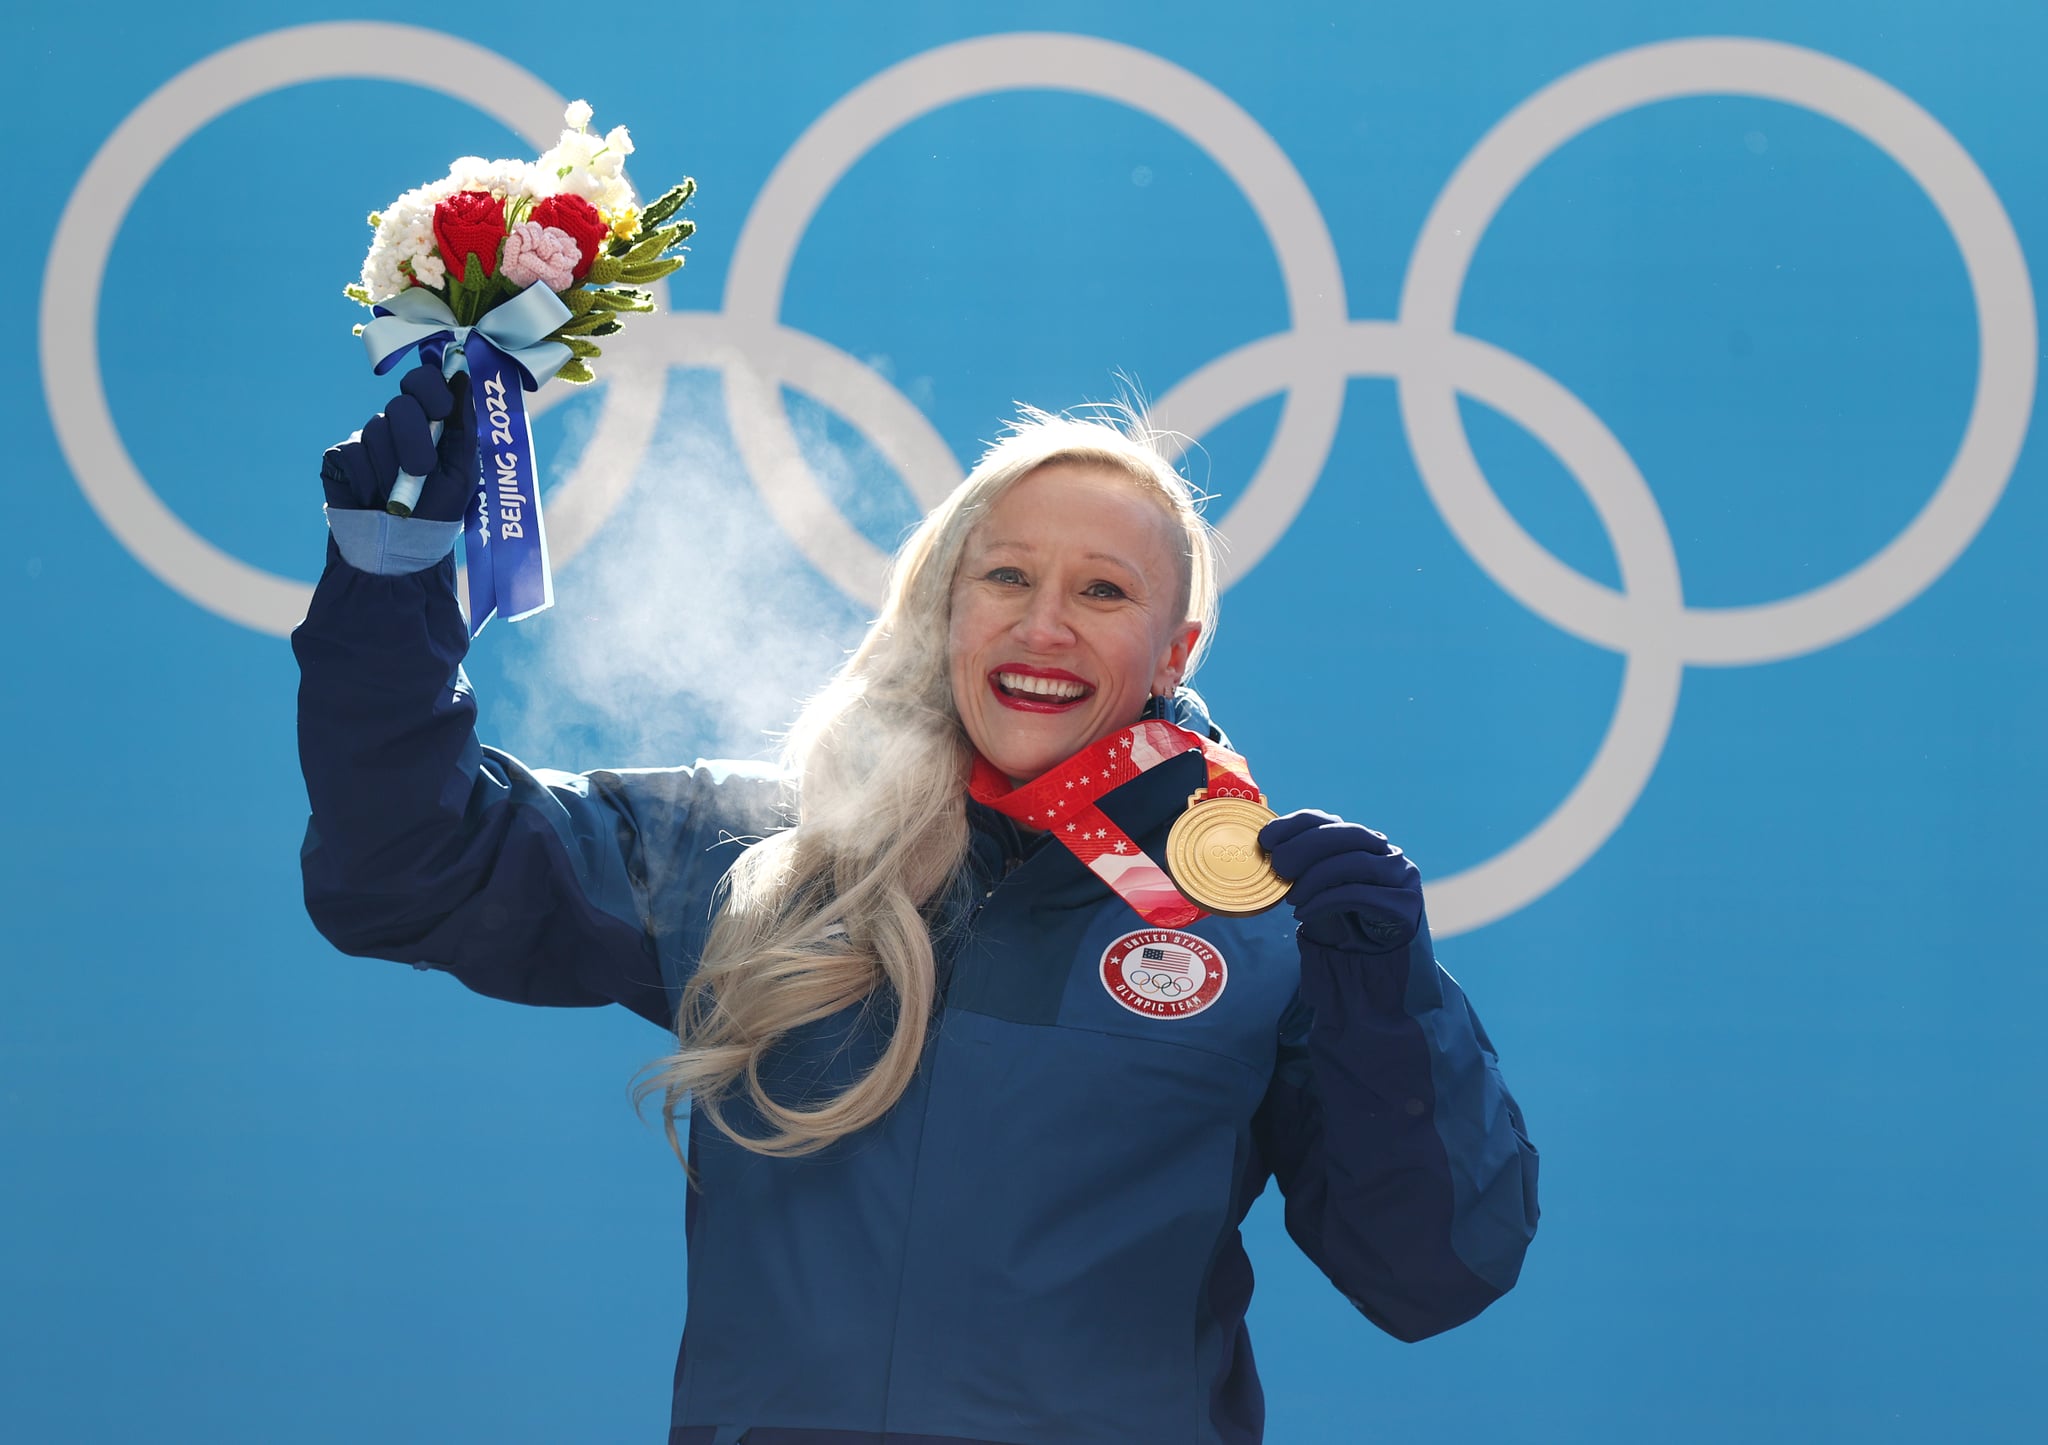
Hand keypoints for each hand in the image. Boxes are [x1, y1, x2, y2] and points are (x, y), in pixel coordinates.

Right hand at [321, 365, 473, 520]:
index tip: (441, 409)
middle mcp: (395, 426)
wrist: (401, 550)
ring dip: (393, 470)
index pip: (423, 382)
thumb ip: (464, 427)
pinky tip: (372, 499)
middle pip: (400, 405)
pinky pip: (353, 452)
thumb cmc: (437, 512)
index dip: (430, 388)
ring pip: (376, 431)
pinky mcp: (340, 457)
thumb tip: (463, 378)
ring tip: (399, 497)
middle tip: (422, 471)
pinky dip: (368, 480)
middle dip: (415, 440)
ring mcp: (366, 440)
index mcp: (428, 423)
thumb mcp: (462, 472)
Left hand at [1259, 809, 1422, 952]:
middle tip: (1278, 866)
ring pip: (1354, 862)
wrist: (1370, 958)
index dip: (1294, 825)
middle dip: (1304, 847)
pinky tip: (1303, 913)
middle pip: (1344, 834)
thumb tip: (1265, 846)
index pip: (1326, 819)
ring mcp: (1400, 875)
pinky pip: (1358, 894)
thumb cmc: (1340, 916)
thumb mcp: (1317, 886)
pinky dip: (1325, 901)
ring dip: (1314, 878)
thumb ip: (1302, 864)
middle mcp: (1385, 851)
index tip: (1266, 839)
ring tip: (1290, 898)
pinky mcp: (1404, 903)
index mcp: (1361, 840)